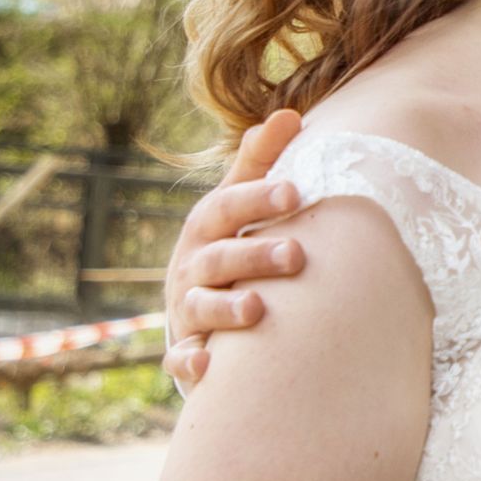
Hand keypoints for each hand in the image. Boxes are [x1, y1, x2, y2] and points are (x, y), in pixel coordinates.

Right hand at [162, 109, 306, 390]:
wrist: (193, 303)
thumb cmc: (228, 242)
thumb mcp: (238, 202)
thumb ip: (260, 162)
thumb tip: (289, 114)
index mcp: (208, 227)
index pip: (229, 207)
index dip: (258, 198)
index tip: (296, 192)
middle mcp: (192, 266)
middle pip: (220, 258)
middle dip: (255, 255)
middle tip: (297, 255)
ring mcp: (186, 308)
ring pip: (202, 308)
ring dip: (227, 309)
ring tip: (259, 308)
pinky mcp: (185, 348)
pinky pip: (182, 360)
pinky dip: (192, 364)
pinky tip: (210, 367)